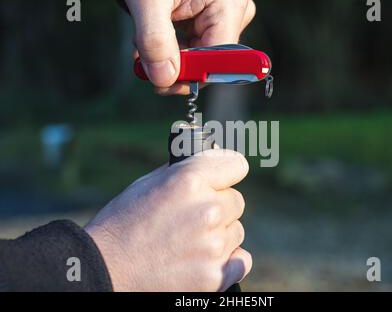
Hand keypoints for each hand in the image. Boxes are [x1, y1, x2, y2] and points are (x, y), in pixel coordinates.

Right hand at [85, 149, 251, 290]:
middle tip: (192, 218)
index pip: (236, 165)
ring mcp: (213, 245)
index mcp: (189, 180)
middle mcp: (207, 210)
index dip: (227, 171)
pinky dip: (228, 261)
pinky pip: (241, 260)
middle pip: (236, 201)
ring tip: (188, 242)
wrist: (104, 270)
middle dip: (219, 207)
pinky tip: (204, 259)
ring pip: (236, 231)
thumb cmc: (122, 224)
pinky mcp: (215, 276)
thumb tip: (212, 162)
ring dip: (220, 234)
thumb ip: (186, 172)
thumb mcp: (148, 183)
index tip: (223, 178)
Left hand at [122, 0, 255, 94]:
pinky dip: (169, 47)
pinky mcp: (207, 16)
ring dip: (167, 57)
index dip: (189, 76)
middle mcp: (231, 12)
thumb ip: (155, 40)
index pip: (218, 61)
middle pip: (207, 61)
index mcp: (228, 6)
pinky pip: (192, 44)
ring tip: (141, 46)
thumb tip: (165, 79)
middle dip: (173, 66)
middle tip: (142, 61)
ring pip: (197, 55)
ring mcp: (220, 14)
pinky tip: (151, 40)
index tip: (159, 81)